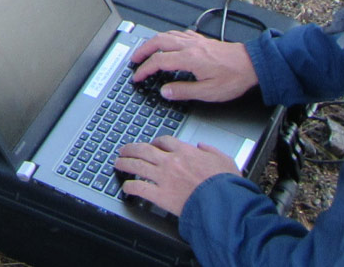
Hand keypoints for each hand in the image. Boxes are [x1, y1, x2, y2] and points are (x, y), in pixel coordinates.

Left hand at [114, 135, 238, 216]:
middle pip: (144, 150)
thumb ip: (211, 150)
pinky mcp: (160, 195)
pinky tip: (126, 187)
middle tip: (124, 150)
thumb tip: (202, 146)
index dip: (155, 142)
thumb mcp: (224, 159)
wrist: (223, 203)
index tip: (152, 145)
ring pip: (138, 165)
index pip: (164, 141)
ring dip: (125, 163)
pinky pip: (139, 187)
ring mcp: (164, 178)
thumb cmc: (225, 184)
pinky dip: (130, 186)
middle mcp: (171, 162)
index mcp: (186, 152)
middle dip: (131, 149)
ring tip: (118, 163)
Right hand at [129, 31, 256, 102]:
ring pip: (167, 35)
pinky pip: (179, 33)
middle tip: (134, 60)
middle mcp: (190, 46)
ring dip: (152, 42)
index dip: (144, 70)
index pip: (159, 62)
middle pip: (158, 42)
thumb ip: (184, 91)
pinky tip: (168, 41)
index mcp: (189, 59)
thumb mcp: (208, 92)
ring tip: (145, 50)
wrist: (252, 64)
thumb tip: (166, 91)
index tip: (137, 77)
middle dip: (142, 50)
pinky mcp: (202, 40)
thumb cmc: (234, 78)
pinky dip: (167, 37)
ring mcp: (196, 41)